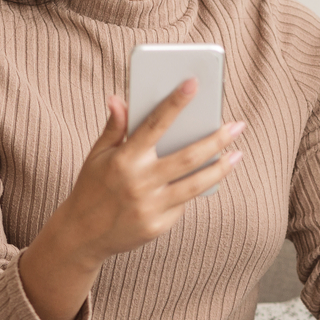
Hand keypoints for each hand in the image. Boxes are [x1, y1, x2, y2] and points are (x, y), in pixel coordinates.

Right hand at [48, 81, 244, 263]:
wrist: (81, 236)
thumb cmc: (91, 188)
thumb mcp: (96, 156)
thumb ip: (114, 128)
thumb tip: (118, 98)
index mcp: (123, 159)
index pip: (154, 124)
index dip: (174, 102)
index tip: (194, 83)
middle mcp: (139, 183)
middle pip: (187, 157)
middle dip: (217, 139)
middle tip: (238, 125)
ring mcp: (150, 207)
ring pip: (196, 184)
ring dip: (221, 168)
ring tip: (237, 154)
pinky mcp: (158, 226)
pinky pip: (183, 204)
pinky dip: (194, 190)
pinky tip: (207, 178)